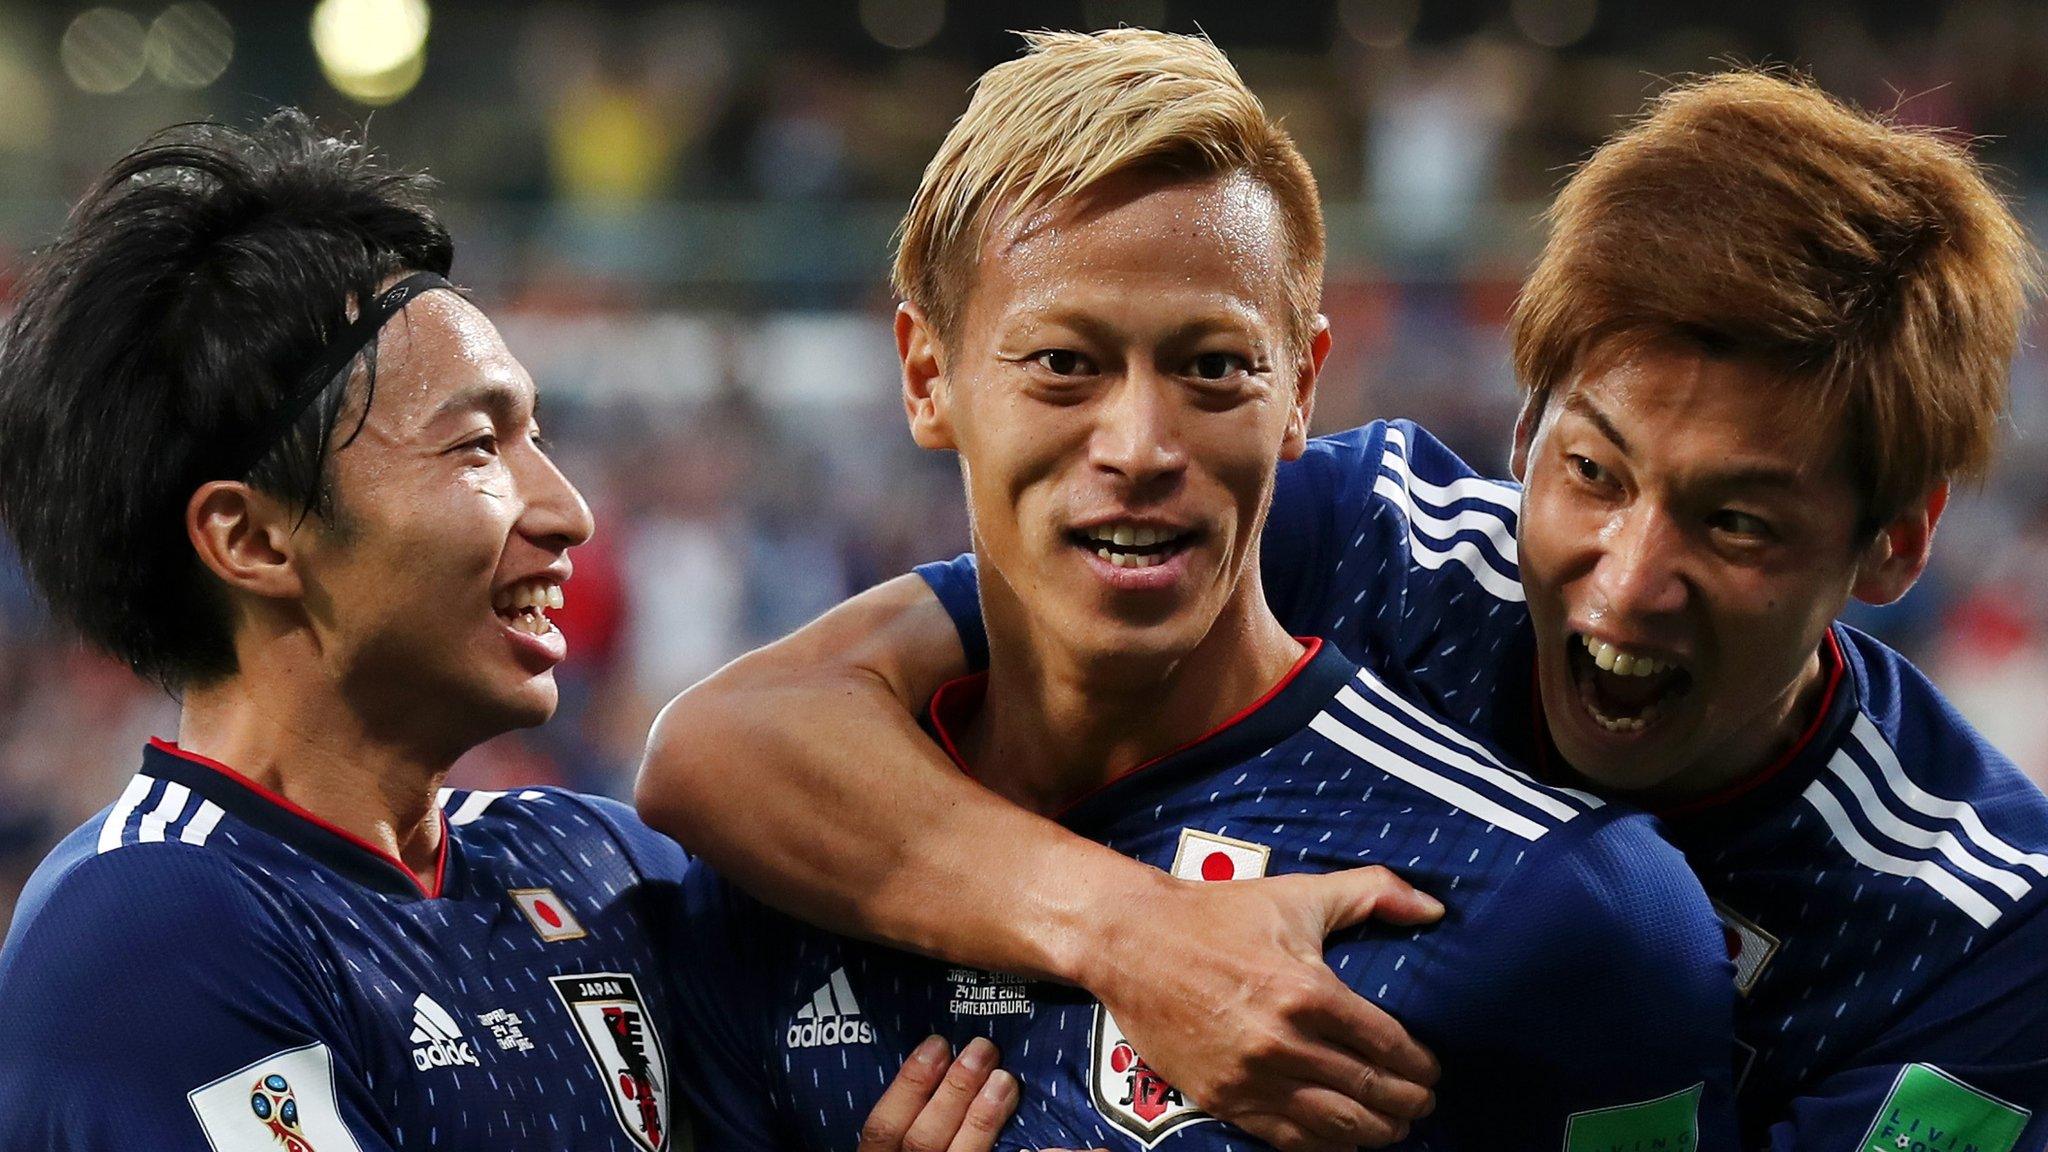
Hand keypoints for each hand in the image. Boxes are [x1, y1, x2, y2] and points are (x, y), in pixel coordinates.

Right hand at [1079, 865, 1444, 1151]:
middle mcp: (1283, 1042)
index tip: (1432, 1069)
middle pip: (1370, 1091)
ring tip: (1394, 1125)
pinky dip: (1325, 1144)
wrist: (1131, 941)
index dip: (1421, 1065)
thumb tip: (1434, 909)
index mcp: (1308, 991)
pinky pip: (1288, 1137)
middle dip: (1408, 1102)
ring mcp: (1251, 1077)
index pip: (1389, 1045)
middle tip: (1423, 1101)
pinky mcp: (1223, 1099)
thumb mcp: (1297, 895)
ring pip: (1335, 1124)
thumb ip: (1372, 892)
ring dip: (1376, 1130)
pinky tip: (1345, 1139)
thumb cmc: (1216, 915)